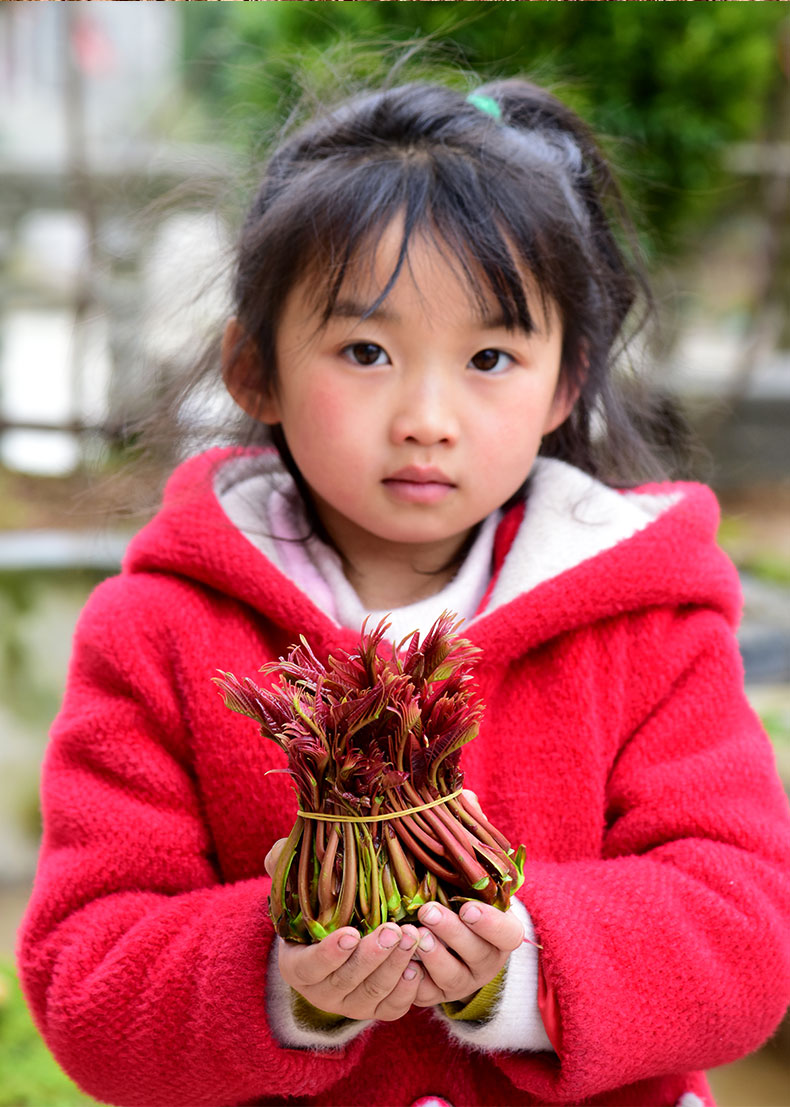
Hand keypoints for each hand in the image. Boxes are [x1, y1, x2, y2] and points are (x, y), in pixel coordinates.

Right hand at [264, 838, 423, 1020]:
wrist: (337, 945)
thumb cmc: (317, 912)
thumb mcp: (298, 893)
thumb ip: (284, 870)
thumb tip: (279, 848)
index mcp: (298, 966)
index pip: (310, 966)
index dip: (330, 953)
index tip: (350, 933)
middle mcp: (322, 992)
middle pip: (347, 980)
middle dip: (372, 955)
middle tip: (394, 930)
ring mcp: (350, 1004)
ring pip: (373, 992)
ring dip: (395, 965)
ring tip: (413, 937)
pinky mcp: (375, 1009)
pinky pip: (392, 1008)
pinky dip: (406, 990)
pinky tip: (417, 967)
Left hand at [409, 787, 523, 1007]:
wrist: (439, 936)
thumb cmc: (455, 889)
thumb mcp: (464, 864)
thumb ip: (468, 832)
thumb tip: (465, 793)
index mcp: (499, 929)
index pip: (508, 933)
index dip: (491, 923)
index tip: (469, 906)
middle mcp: (484, 959)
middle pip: (478, 955)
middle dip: (453, 935)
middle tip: (426, 912)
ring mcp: (459, 979)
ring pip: (451, 979)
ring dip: (432, 957)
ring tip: (409, 934)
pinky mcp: (430, 994)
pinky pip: (422, 995)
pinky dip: (410, 980)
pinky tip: (396, 962)